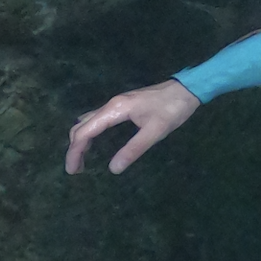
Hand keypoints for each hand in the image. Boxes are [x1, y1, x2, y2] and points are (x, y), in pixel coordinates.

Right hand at [65, 78, 200, 174]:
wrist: (187, 88)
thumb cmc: (172, 109)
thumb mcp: (155, 132)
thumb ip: (133, 150)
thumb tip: (113, 169)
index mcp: (115, 109)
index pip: (85, 132)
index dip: (75, 152)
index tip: (72, 171)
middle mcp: (111, 104)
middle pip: (82, 125)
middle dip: (75, 148)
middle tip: (76, 169)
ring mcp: (117, 103)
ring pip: (89, 121)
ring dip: (81, 139)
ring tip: (83, 160)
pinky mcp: (124, 104)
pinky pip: (98, 118)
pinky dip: (90, 132)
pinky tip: (95, 143)